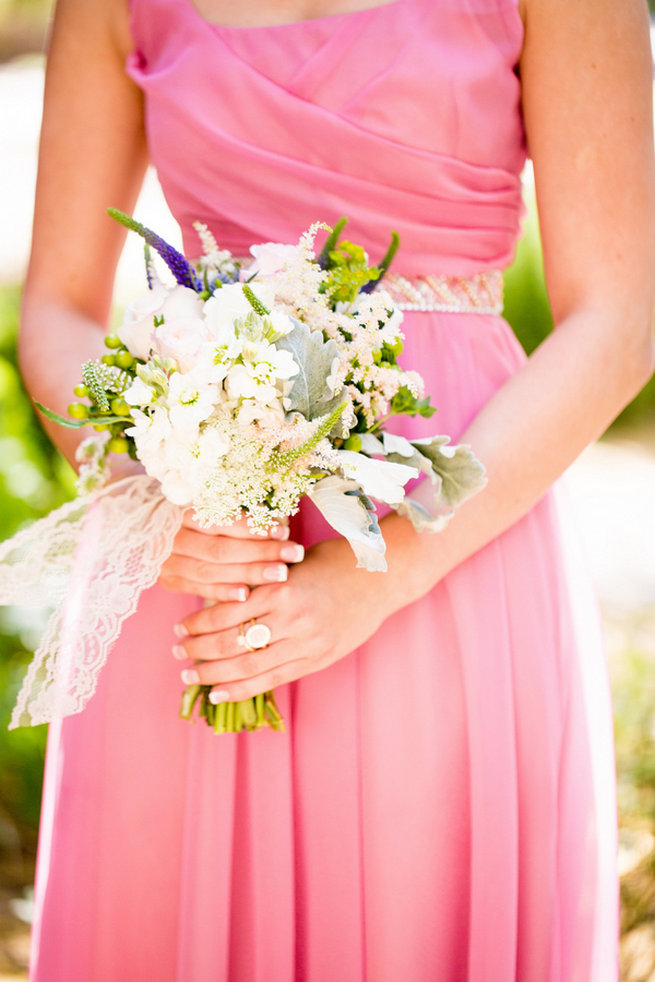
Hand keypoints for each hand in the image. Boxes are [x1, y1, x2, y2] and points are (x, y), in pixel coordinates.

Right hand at [158, 512, 305, 602]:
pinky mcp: (170, 580)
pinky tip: (247, 595)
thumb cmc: (194, 517)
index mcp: (184, 511)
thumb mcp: (209, 506)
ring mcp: (168, 561)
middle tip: (293, 554)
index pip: (223, 521)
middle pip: (221, 548)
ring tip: (280, 574)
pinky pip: (199, 589)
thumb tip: (277, 526)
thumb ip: (237, 515)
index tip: (284, 532)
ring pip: (212, 571)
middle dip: (261, 552)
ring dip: (249, 574)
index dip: (254, 528)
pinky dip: (222, 592)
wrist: (149, 531)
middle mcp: (173, 536)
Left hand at [170, 535, 392, 702]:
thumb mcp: (290, 565)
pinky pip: (272, 680)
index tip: (179, 629)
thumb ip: (259, 583)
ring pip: (248, 667)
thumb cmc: (331, 563)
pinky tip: (218, 693)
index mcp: (280, 589)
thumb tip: (217, 601)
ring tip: (190, 676)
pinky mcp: (317, 660)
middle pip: (232, 643)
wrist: (380, 577)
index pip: (225, 613)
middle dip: (199, 651)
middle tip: (177, 652)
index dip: (197, 625)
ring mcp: (306, 643)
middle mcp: (291, 619)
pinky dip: (241, 690)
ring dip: (213, 674)